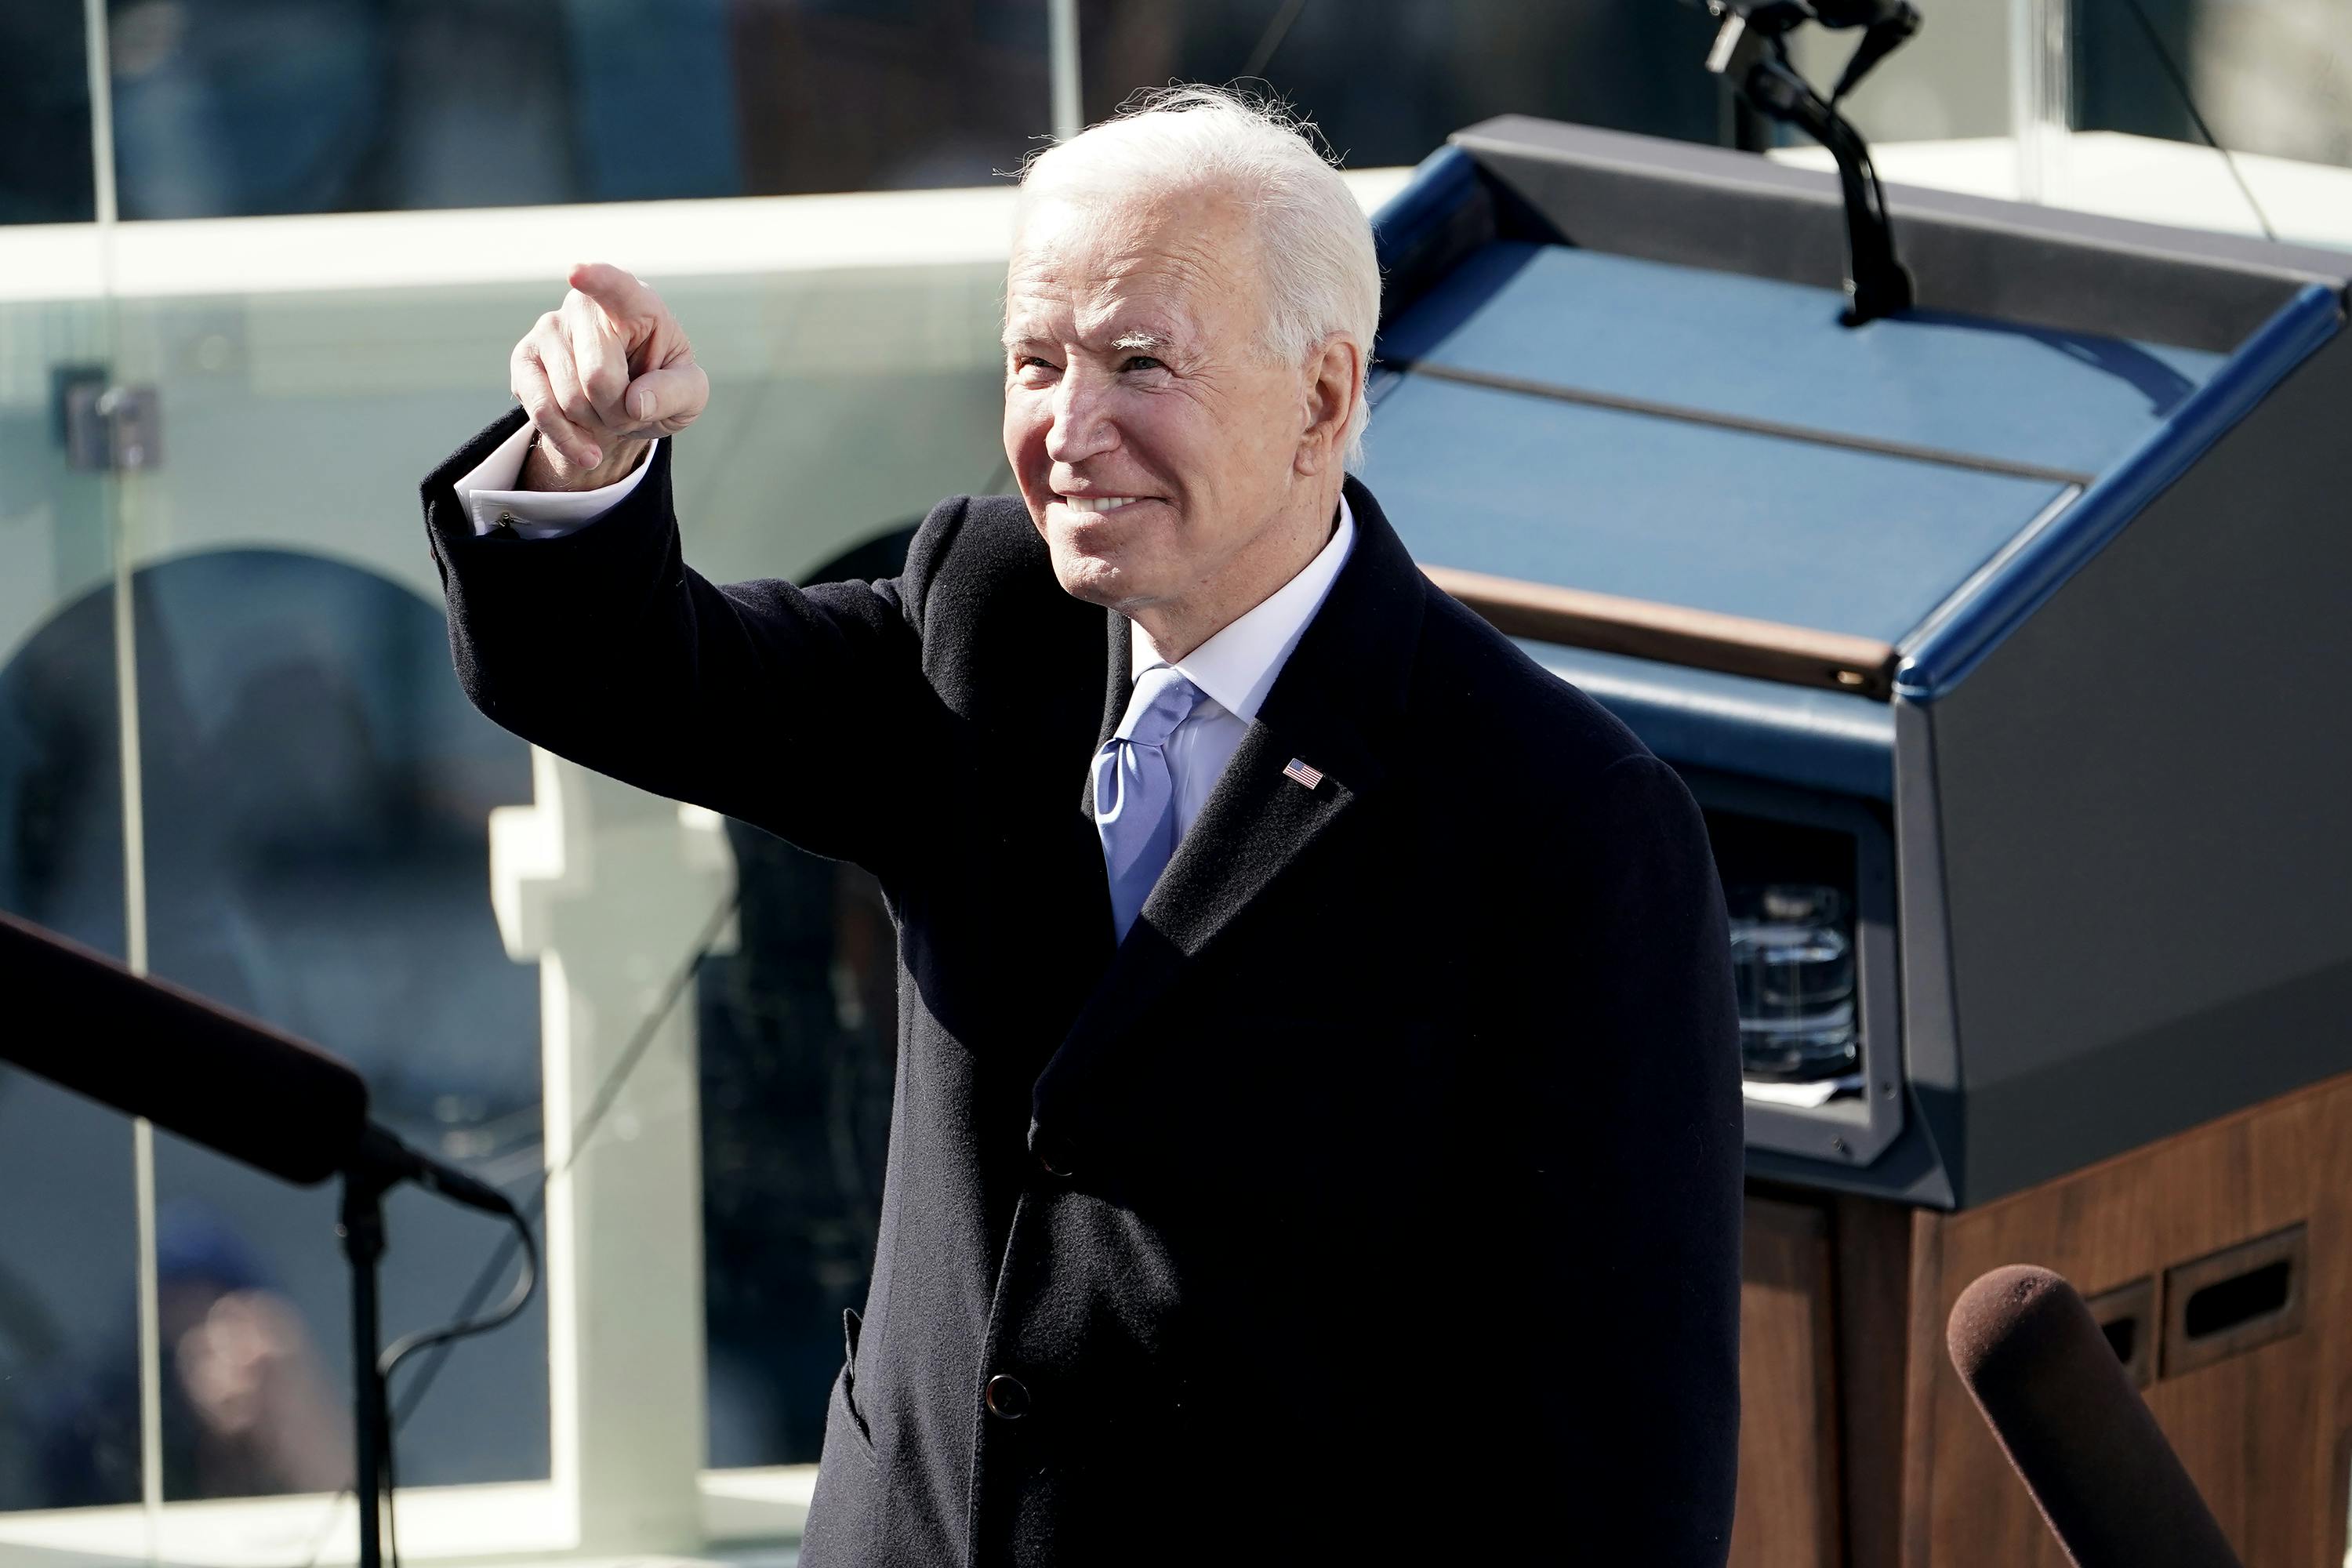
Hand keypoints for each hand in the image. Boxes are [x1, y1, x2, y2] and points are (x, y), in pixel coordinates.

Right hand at [510, 261, 708, 490]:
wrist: (623, 404)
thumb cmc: (661, 386)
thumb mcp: (689, 394)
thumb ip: (675, 393)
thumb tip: (634, 403)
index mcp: (634, 302)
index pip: (614, 287)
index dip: (596, 280)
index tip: (576, 274)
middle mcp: (584, 306)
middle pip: (597, 377)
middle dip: (619, 411)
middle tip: (632, 406)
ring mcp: (549, 329)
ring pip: (569, 400)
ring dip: (597, 424)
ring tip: (608, 411)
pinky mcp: (524, 359)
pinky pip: (540, 411)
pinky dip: (567, 439)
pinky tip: (587, 448)